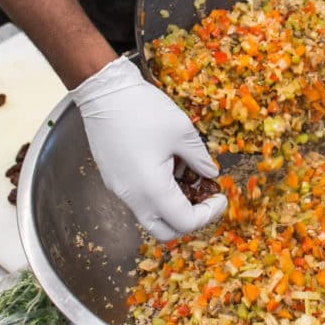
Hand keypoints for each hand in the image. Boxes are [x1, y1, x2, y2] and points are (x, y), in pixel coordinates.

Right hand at [71, 57, 226, 240]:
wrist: (104, 93)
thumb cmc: (143, 109)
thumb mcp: (182, 131)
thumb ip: (199, 158)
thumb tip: (210, 174)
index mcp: (151, 189)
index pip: (184, 222)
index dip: (208, 214)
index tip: (220, 198)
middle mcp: (132, 197)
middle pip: (163, 231)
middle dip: (188, 221)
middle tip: (205, 200)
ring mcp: (119, 189)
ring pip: (149, 215)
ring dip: (172, 207)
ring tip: (187, 179)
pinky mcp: (113, 179)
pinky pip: (138, 199)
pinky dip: (157, 194)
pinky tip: (167, 168)